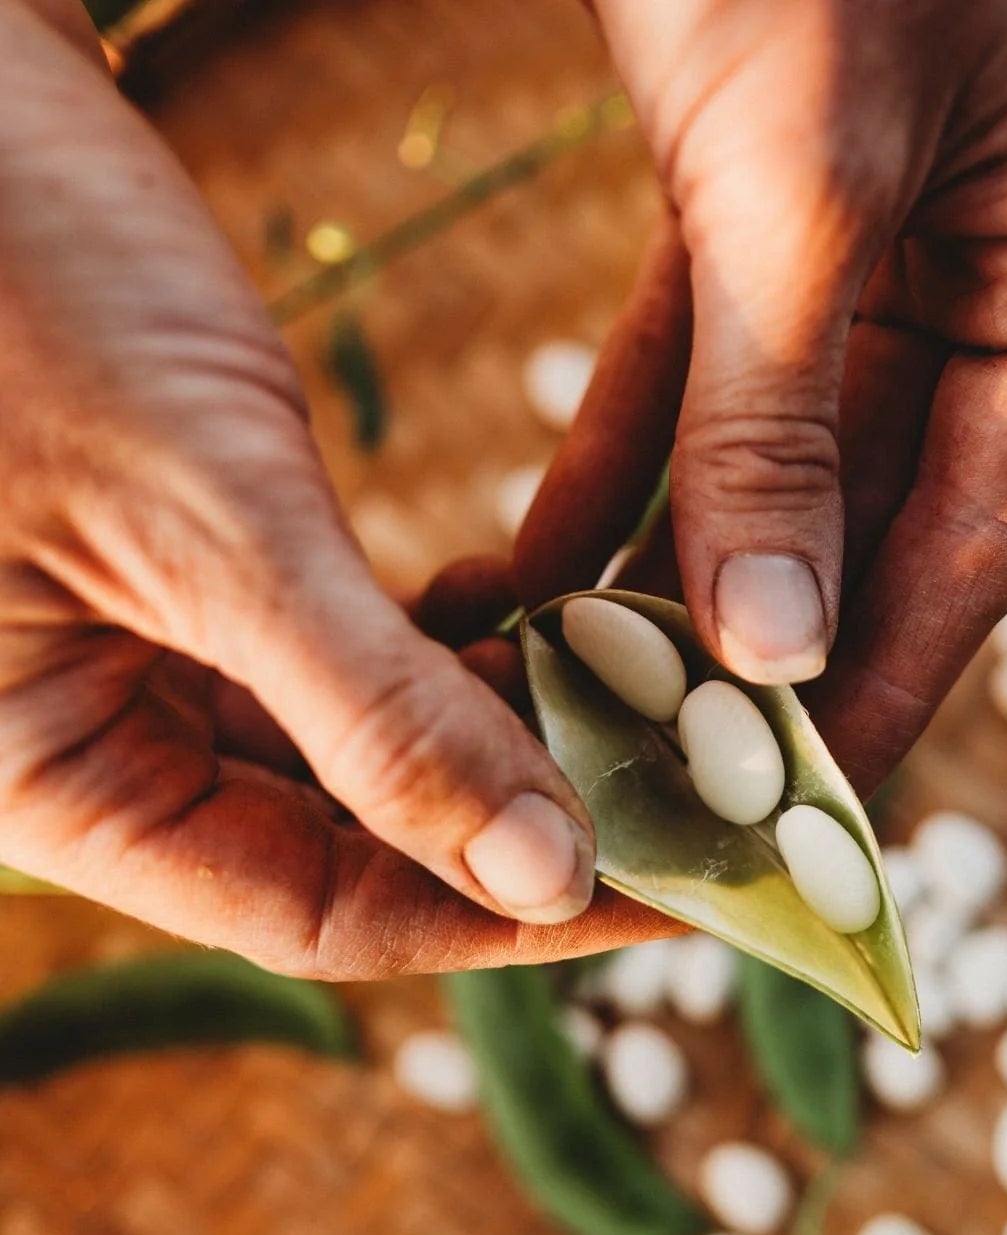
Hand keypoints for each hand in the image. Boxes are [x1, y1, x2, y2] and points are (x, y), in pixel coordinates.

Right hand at [0, 3, 674, 974]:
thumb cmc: (10, 284)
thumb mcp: (208, 521)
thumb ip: (375, 712)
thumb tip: (544, 872)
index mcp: (60, 786)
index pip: (326, 913)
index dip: (507, 912)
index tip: (671, 883)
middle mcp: (97, 743)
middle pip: (350, 840)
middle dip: (518, 809)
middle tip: (675, 780)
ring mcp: (139, 656)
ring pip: (359, 746)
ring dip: (492, 719)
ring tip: (616, 682)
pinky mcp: (186, 570)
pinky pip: (339, 652)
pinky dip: (440, 642)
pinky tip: (517, 605)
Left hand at [517, 0, 1006, 791]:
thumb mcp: (800, 178)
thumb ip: (785, 419)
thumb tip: (776, 640)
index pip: (992, 520)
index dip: (900, 667)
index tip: (818, 794)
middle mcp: (999, 254)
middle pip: (884, 505)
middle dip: (779, 640)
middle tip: (692, 780)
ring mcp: (884, 233)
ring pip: (783, 454)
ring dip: (684, 571)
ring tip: (599, 702)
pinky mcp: (764, 201)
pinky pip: (698, 370)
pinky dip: (626, 465)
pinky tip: (547, 566)